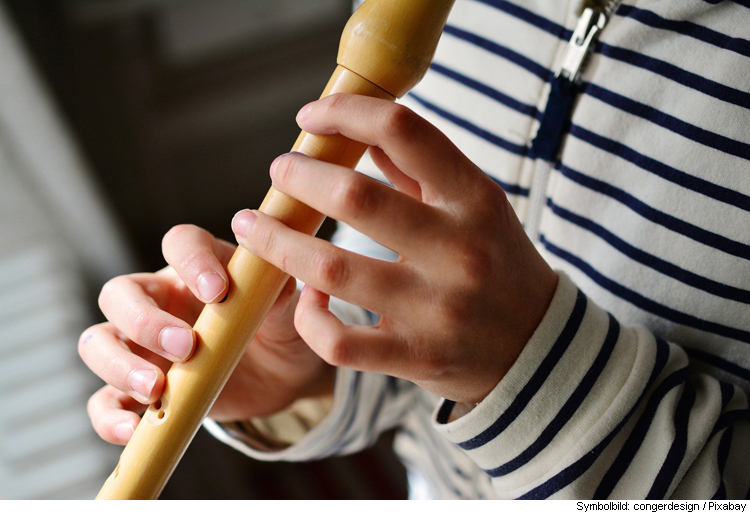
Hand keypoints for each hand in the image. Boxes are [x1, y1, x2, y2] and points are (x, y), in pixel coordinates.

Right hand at [79, 225, 332, 444]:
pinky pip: (104, 401)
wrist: (280, 375)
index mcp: (197, 269)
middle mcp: (159, 301)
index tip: (218, 292)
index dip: (192, 261)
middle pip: (120, 294)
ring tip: (154, 390)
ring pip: (98, 343)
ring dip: (118, 365)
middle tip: (186, 347)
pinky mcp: (139, 390)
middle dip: (145, 321)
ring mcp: (142, 346)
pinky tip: (131, 429)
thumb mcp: (286, 309)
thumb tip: (272, 281)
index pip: (180, 244)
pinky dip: (108, 416)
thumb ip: (276, 294)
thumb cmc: (278, 328)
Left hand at [231, 94, 557, 404]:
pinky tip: (308, 299)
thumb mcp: (475, 207)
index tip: (312, 117)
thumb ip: (420, 168)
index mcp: (474, 200)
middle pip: (354, 198)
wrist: (537, 349)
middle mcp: (458, 251)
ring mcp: (436, 309)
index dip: (346, 113)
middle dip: (298, 178)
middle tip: (279, 172)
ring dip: (278, 243)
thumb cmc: (496, 265)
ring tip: (255, 228)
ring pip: (330, 270)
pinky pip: (338, 341)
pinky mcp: (416, 357)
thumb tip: (358, 129)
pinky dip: (309, 317)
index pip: (404, 131)